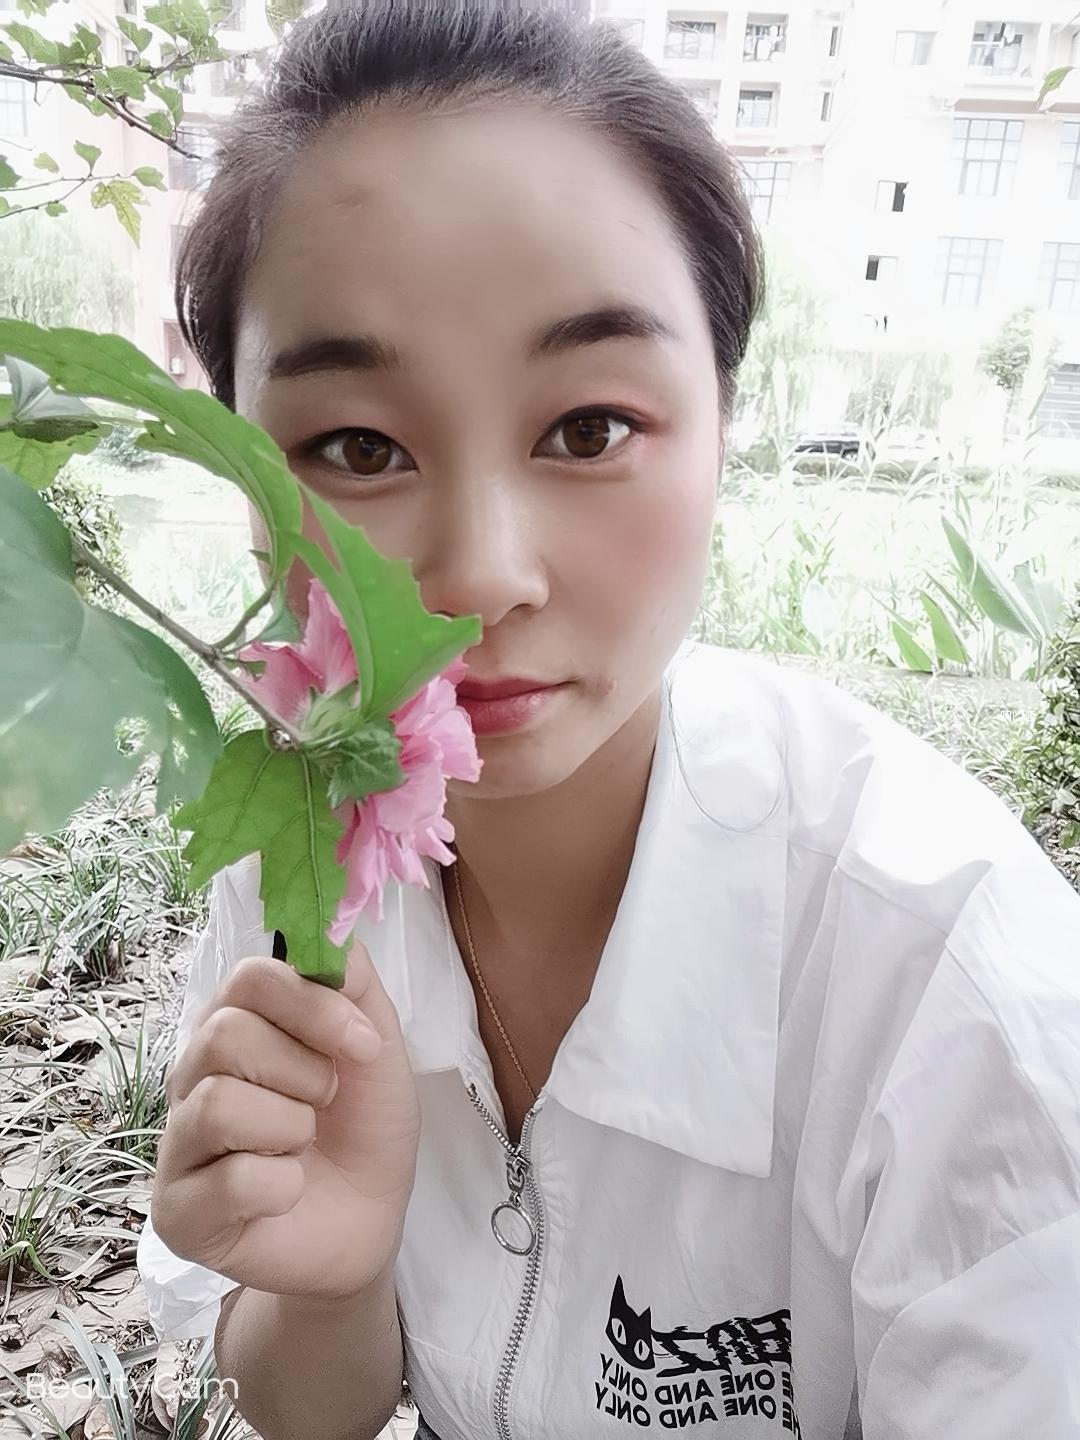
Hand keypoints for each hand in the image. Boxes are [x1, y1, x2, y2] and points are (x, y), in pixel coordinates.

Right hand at [151, 941, 420, 1301]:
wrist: (369, 1224)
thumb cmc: (364, 1128)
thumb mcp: (378, 1049)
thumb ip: (354, 986)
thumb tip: (330, 934)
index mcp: (237, 1025)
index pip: (249, 977)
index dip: (312, 1004)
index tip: (363, 1043)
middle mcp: (195, 1075)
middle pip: (225, 1035)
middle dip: (303, 1071)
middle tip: (327, 1101)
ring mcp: (179, 1144)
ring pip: (218, 1105)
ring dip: (291, 1127)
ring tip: (304, 1146)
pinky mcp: (178, 1212)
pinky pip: (228, 1179)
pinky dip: (282, 1186)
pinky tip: (286, 1193)